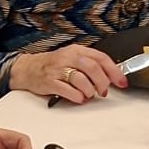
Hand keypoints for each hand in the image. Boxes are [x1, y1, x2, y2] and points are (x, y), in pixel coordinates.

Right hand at [10, 43, 127, 104]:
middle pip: (93, 68)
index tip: (121, 82)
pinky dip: (77, 97)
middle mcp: (68, 57)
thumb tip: (110, 77)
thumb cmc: (52, 65)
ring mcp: (58, 69)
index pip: (101, 58)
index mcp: (76, 50)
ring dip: (89, 91)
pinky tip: (78, 98)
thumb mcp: (72, 58)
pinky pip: (68, 91)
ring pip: (81, 80)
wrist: (27, 69)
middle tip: (103, 91)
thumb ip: (90, 65)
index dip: (114, 71)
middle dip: (102, 83)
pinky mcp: (49, 82)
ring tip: (88, 95)